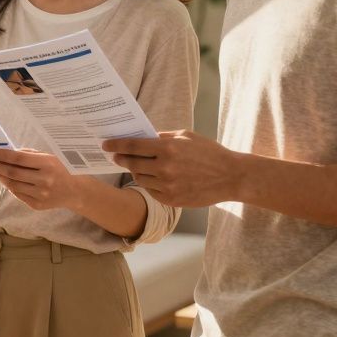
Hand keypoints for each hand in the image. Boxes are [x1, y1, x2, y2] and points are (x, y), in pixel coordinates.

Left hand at [0, 149, 87, 211]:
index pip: (19, 158)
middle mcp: (44, 180)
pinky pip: (18, 194)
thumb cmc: (60, 169)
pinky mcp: (37, 205)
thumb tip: (8, 153)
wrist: (75, 191)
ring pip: (13, 185)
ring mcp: (40, 194)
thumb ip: (30, 155)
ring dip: (0, 177)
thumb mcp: (49, 157)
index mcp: (47, 164)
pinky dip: (9, 186)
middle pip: (13, 173)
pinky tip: (4, 180)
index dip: (3, 155)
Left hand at [102, 130, 243, 207]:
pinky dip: (149, 184)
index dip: (117, 145)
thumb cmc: (209, 152)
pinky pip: (151, 191)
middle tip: (116, 156)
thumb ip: (162, 138)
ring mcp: (168, 186)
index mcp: (168, 149)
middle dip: (122, 159)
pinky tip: (152, 178)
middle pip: (132, 164)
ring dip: (136, 171)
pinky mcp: (172, 200)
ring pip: (140, 178)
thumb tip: (142, 137)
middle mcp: (165, 168)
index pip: (133, 146)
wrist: (230, 177)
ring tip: (137, 166)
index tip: (106, 145)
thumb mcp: (186, 136)